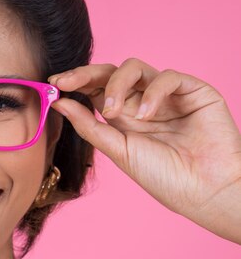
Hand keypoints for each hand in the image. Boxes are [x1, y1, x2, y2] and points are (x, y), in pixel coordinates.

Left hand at [48, 58, 240, 240]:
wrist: (205, 191)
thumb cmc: (164, 177)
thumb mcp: (118, 151)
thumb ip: (89, 126)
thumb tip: (60, 103)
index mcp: (123, 117)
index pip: (95, 89)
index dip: (75, 83)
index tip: (53, 85)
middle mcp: (142, 102)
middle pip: (110, 73)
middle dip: (85, 74)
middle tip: (66, 82)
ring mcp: (167, 95)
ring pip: (135, 68)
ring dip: (116, 85)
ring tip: (112, 111)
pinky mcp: (193, 91)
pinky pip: (167, 77)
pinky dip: (152, 93)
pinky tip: (145, 116)